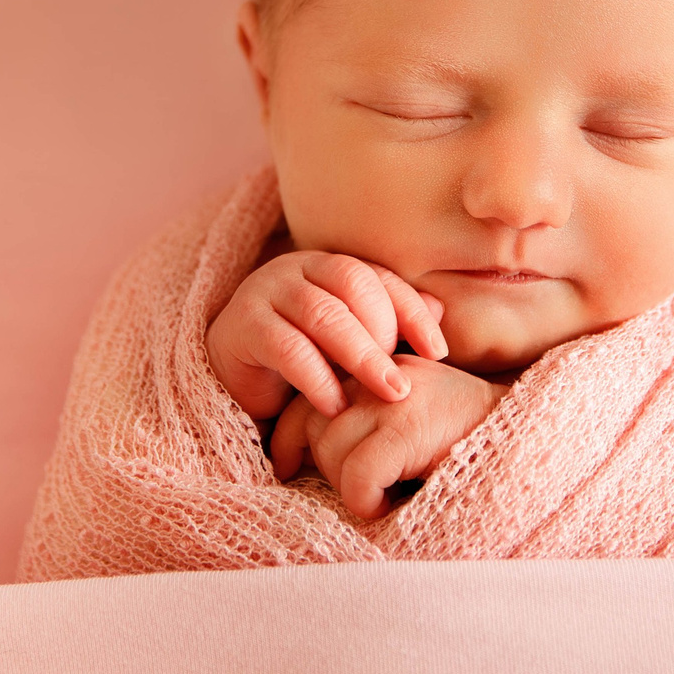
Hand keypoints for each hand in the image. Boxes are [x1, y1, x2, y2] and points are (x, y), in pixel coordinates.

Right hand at [206, 250, 448, 421]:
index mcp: (328, 266)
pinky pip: (287, 347)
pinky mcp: (241, 326)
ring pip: (322, 313)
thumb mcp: (348, 347)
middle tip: (404, 381)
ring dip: (359, 355)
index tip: (439, 352)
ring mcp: (265, 291)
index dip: (412, 310)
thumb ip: (389, 327)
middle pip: (351, 283)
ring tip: (385, 392)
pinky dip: (317, 378)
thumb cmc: (301, 364)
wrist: (232, 382)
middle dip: (385, 332)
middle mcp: (297, 269)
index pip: (378, 276)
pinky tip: (335, 407)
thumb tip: (441, 311)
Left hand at [270, 354, 507, 520]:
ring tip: (382, 495)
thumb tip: (308, 447)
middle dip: (321, 465)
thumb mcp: (416, 418)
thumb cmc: (471, 445)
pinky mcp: (408, 430)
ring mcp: (397, 398)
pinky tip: (392, 505)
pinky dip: (367, 501)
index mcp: (383, 365)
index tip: (288, 465)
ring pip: (329, 450)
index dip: (290, 435)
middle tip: (354, 491)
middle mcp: (385, 373)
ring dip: (348, 486)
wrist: (535, 442)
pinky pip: (356, 476)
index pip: (312, 392)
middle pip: (311, 421)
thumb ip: (373, 417)